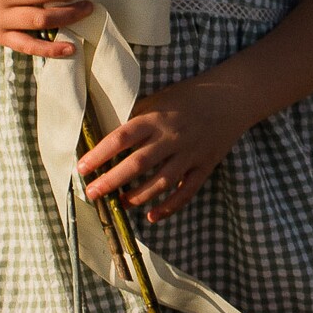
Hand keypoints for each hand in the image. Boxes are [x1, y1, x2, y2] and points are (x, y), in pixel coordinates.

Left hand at [77, 76, 250, 222]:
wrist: (230, 96)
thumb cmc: (187, 96)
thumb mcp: (159, 99)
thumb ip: (137, 117)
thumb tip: (108, 135)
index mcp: (156, 118)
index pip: (122, 138)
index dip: (100, 154)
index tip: (81, 168)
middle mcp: (171, 137)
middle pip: (137, 164)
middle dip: (112, 181)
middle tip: (93, 193)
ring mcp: (190, 153)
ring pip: (161, 182)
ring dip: (138, 197)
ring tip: (120, 204)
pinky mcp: (205, 165)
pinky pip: (186, 191)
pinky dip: (169, 207)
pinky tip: (152, 216)